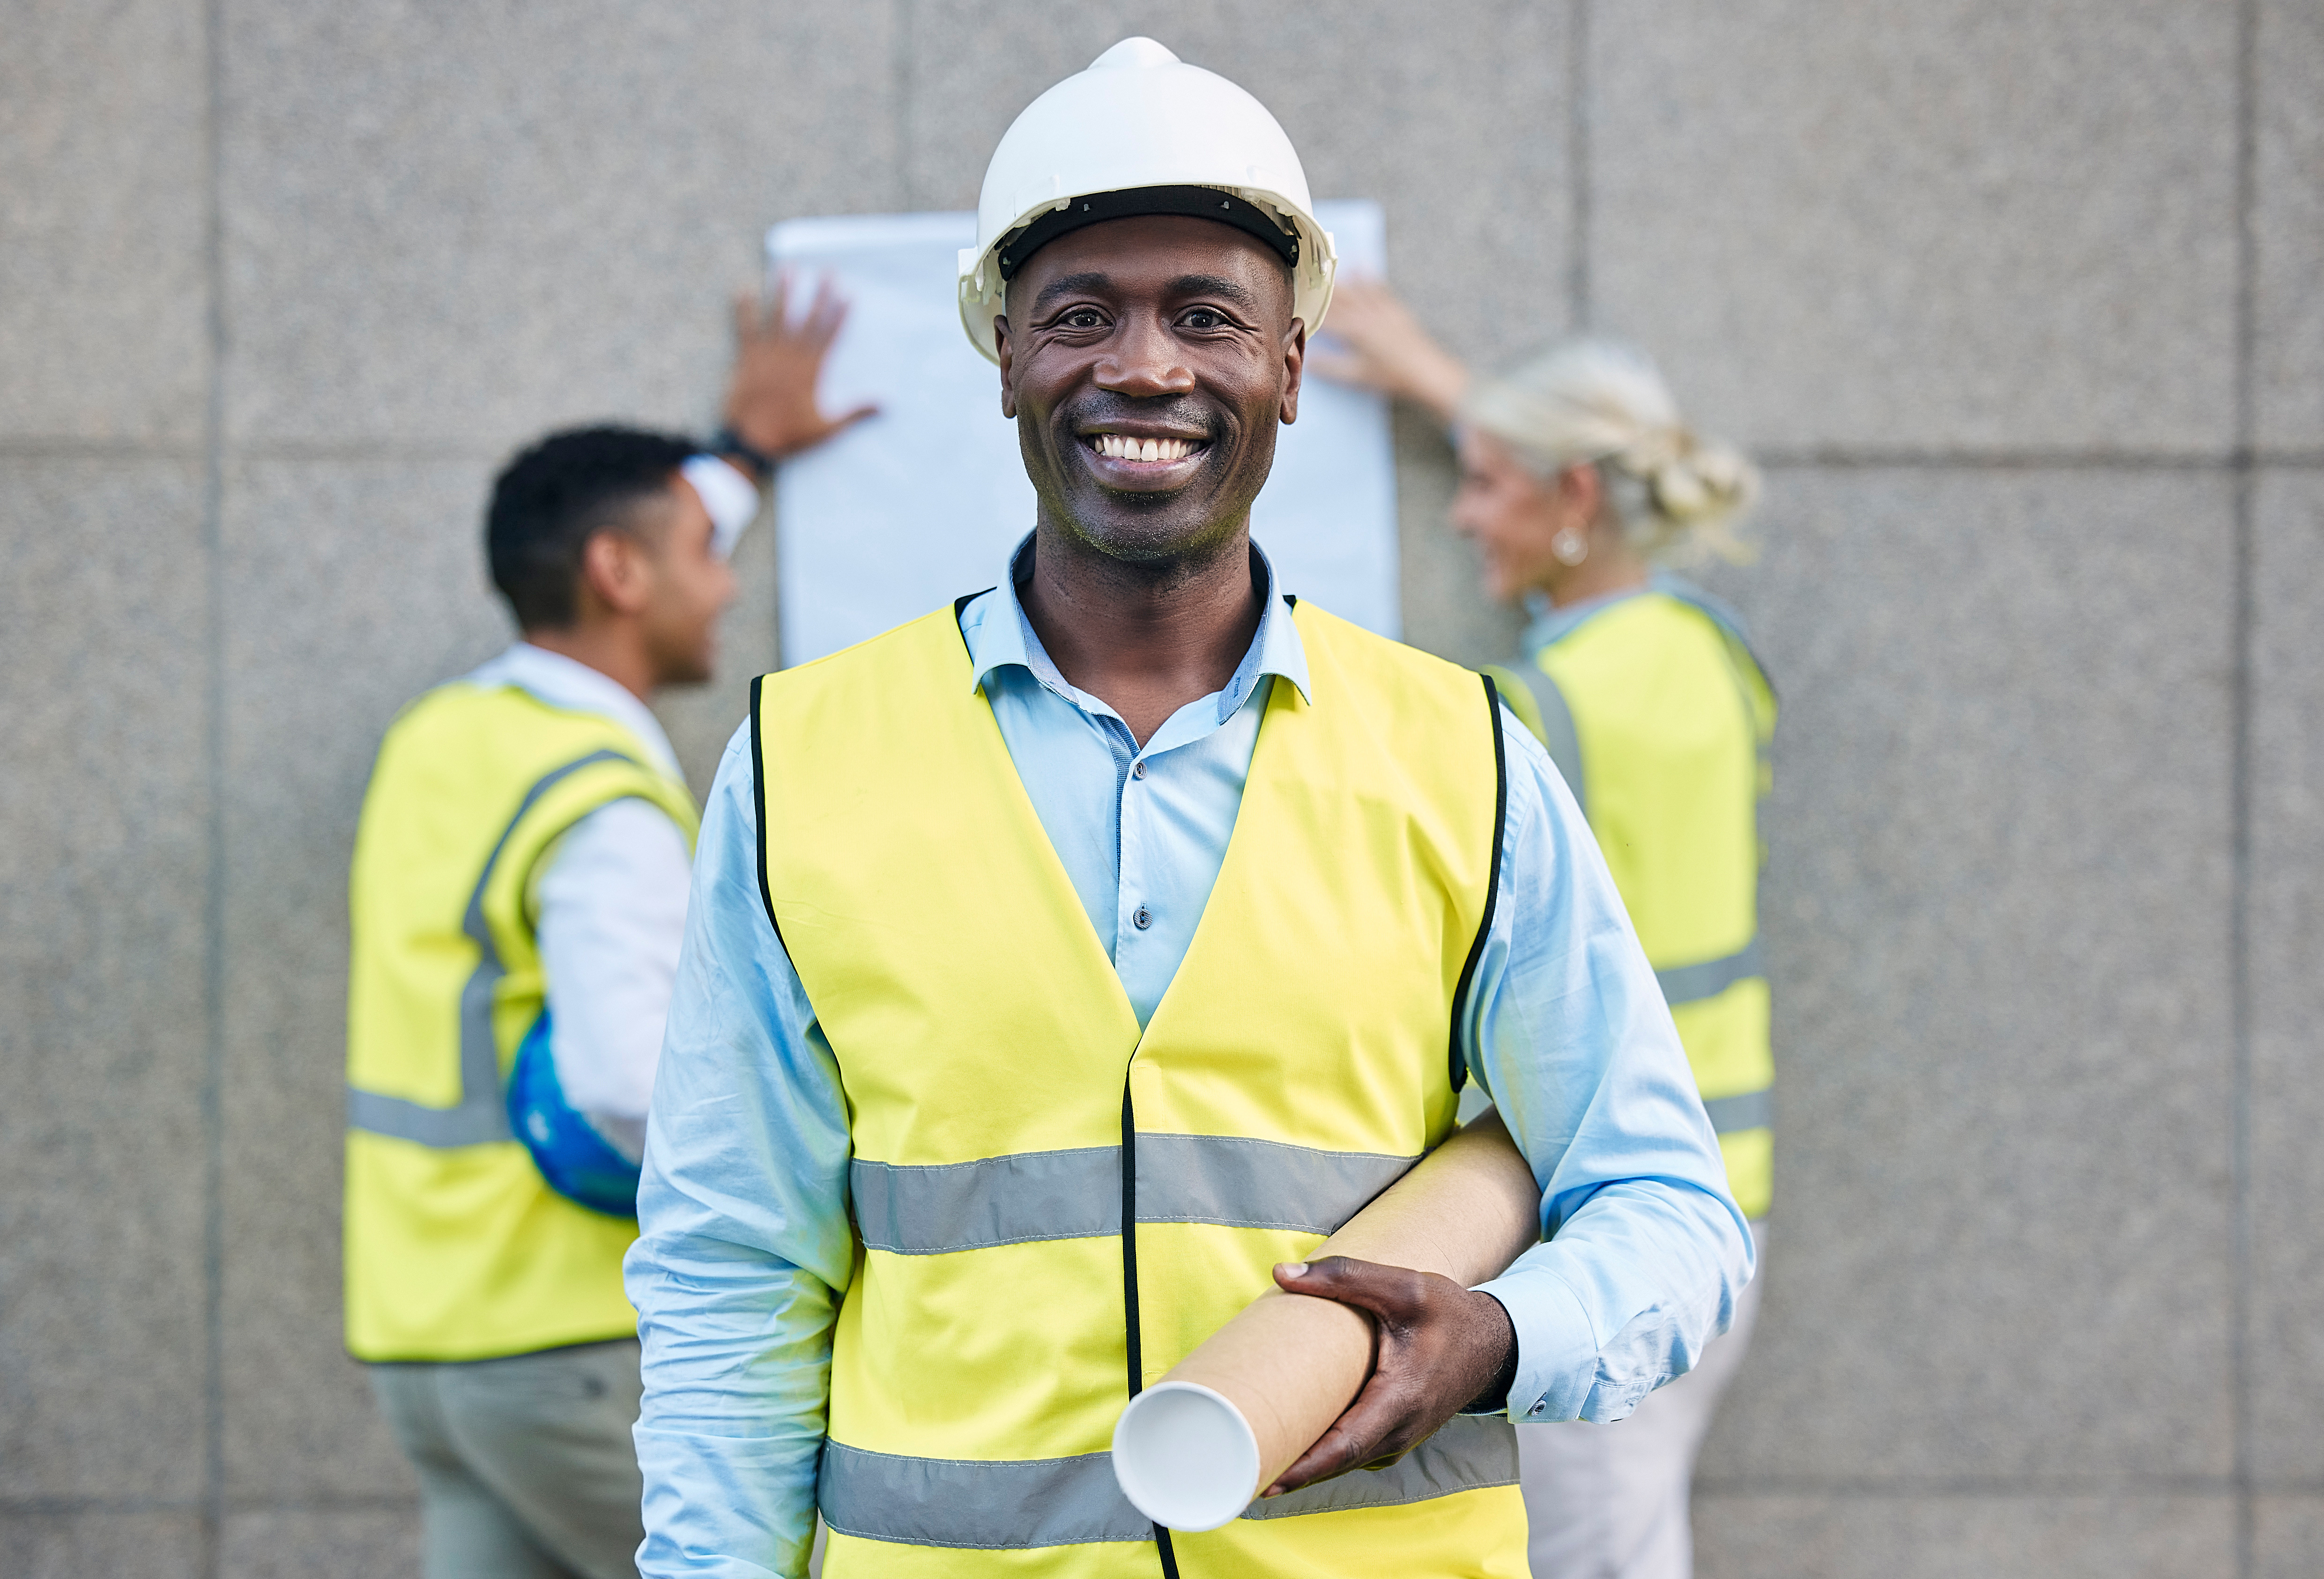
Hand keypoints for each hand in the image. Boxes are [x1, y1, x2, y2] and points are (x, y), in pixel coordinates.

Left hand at [721, 271, 879, 465]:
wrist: (750, 440)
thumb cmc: (790, 436)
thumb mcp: (828, 428)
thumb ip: (856, 413)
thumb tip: (885, 404)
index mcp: (812, 370)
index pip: (830, 335)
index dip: (840, 314)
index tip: (848, 294)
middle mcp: (792, 356)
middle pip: (809, 319)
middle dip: (819, 294)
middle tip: (826, 271)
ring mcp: (768, 354)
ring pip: (778, 316)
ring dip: (784, 292)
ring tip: (788, 268)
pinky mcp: (747, 358)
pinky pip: (746, 328)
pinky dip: (745, 309)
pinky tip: (745, 289)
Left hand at [1260, 1255, 1517, 1497]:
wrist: (1493, 1343)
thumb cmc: (1449, 1315)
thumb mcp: (1403, 1286)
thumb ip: (1344, 1276)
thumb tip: (1282, 1274)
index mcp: (1400, 1400)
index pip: (1344, 1446)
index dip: (1303, 1465)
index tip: (1264, 1476)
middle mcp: (1400, 1431)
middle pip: (1336, 1462)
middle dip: (1289, 1469)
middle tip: (1238, 1467)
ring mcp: (1399, 1439)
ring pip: (1344, 1462)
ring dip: (1304, 1463)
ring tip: (1253, 1454)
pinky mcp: (1396, 1436)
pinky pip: (1354, 1454)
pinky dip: (1324, 1454)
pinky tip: (1292, 1442)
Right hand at [1305, 278, 1472, 422]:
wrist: (1427, 372)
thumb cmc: (1391, 377)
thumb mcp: (1358, 376)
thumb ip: (1332, 367)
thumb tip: (1307, 361)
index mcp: (1354, 332)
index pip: (1326, 318)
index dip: (1308, 308)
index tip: (1293, 298)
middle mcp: (1366, 316)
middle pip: (1339, 299)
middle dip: (1321, 287)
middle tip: (1304, 273)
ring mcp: (1382, 311)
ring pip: (1357, 290)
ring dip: (1341, 278)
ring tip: (1326, 265)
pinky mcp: (1396, 311)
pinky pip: (1379, 290)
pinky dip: (1369, 279)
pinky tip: (1362, 268)